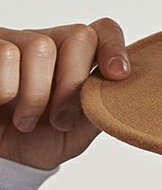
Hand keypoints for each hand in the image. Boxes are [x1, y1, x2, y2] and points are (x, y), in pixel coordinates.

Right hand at [0, 17, 130, 169]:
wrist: (3, 157)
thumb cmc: (38, 141)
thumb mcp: (77, 131)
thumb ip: (101, 108)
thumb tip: (123, 88)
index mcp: (76, 62)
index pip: (102, 32)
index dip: (114, 47)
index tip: (118, 75)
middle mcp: (48, 45)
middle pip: (80, 36)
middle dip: (73, 83)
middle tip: (60, 119)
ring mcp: (17, 43)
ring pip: (41, 47)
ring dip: (36, 95)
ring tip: (26, 121)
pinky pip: (7, 54)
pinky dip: (8, 90)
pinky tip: (3, 103)